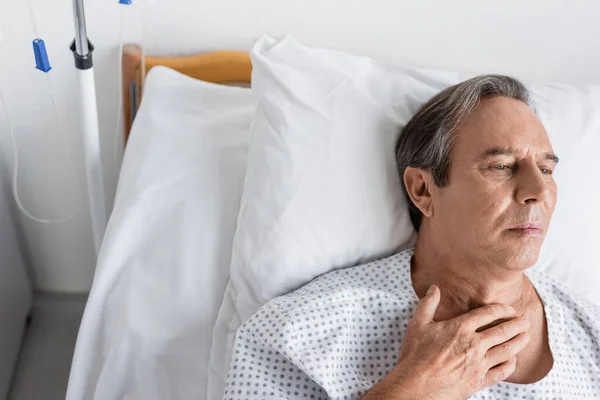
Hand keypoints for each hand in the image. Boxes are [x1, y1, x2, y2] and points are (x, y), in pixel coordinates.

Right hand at [363, 285, 529, 399]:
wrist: (415, 385)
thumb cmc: (415, 355)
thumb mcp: (418, 324)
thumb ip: (428, 304)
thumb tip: (434, 288)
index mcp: (460, 328)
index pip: (487, 314)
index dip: (502, 309)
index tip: (509, 308)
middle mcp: (474, 344)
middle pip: (503, 331)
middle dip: (517, 324)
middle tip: (526, 321)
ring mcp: (478, 364)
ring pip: (507, 350)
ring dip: (519, 342)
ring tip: (527, 336)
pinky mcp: (478, 381)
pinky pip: (501, 372)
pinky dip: (510, 365)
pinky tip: (513, 360)